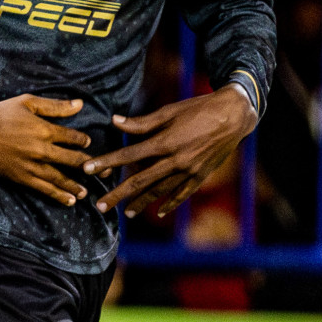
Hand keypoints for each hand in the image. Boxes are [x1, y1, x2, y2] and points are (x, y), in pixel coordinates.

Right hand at [0, 96, 93, 206]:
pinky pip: (44, 189)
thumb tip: (80, 104)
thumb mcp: (27, 102)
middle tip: (103, 171)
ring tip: (86, 192)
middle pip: (72, 161)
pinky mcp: (22, 177)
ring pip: (60, 178)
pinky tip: (69, 201)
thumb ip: (55, 106)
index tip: (87, 143)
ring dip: (75, 185)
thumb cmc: (0, 113)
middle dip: (89, 166)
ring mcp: (32, 166)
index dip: (83, 141)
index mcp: (44, 129)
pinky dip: (58, 195)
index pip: (72, 138)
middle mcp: (41, 150)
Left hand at [86, 85, 256, 218]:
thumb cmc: (198, 109)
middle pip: (140, 181)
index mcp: (165, 142)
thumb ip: (141, 122)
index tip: (88, 170)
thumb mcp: (168, 111)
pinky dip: (170, 203)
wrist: (233, 115)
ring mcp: (189, 171)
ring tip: (126, 213)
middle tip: (100, 206)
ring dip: (142, 203)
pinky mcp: (201, 176)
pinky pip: (182, 193)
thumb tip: (115, 122)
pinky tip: (159, 211)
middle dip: (118, 194)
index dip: (107, 162)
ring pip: (160, 191)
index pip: (129, 155)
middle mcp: (176, 160)